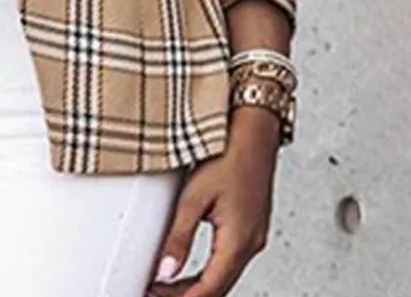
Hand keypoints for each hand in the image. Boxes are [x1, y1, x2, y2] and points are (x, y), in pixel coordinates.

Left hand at [146, 107, 281, 296]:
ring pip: (224, 275)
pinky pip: (229, 259)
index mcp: (239, 241)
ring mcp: (254, 235)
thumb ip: (179, 236)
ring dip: (197, 285)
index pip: (209, 290)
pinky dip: (209, 270)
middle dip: (187, 296)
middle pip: (217, 287)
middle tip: (156, 294)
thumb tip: (165, 270)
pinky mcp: (251, 225)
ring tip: (167, 286)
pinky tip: (191, 266)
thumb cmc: (228, 154)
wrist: (253, 131)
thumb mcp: (194, 196)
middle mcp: (251, 243)